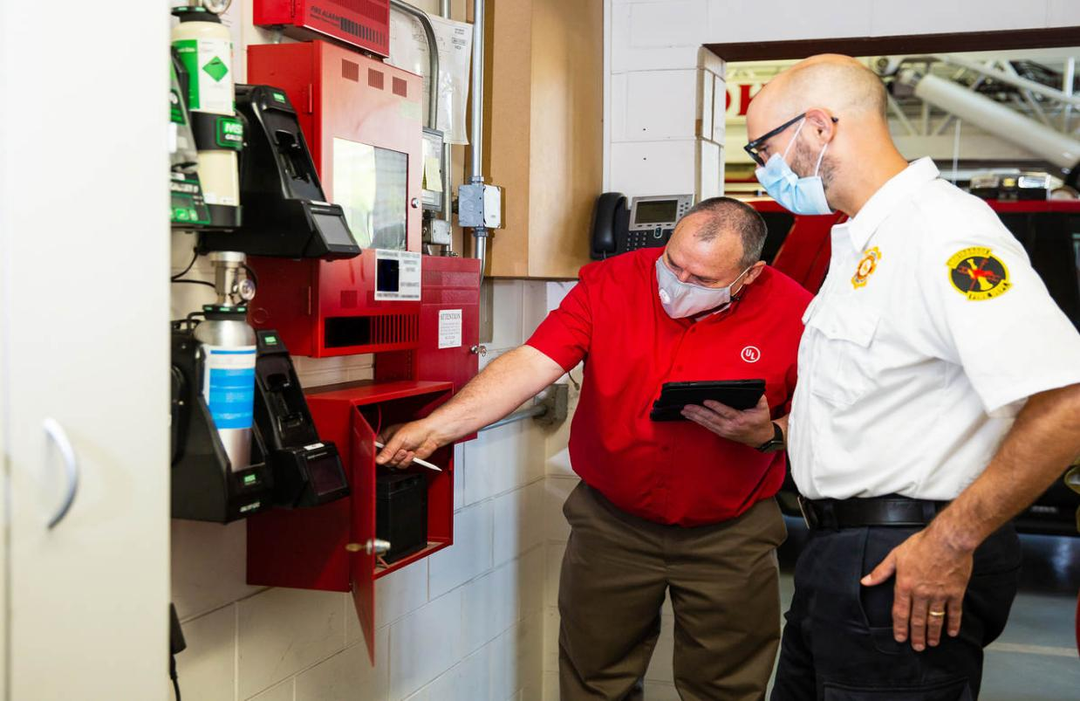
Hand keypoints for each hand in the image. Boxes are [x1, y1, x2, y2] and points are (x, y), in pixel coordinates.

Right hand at [375, 420, 441, 467]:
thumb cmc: (416, 430)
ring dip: (401, 459)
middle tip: (400, 451)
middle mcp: (391, 446)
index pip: (375, 448)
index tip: (379, 457)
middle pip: (384, 459)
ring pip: (393, 464)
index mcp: (386, 437)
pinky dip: (407, 461)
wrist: (432, 435)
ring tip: (407, 451)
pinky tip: (412, 454)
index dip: (376, 454)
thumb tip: (378, 460)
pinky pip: (402, 465)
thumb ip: (388, 450)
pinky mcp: (406, 459)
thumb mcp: (399, 439)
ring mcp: (399, 453)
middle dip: (393, 457)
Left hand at [680, 394, 774, 446]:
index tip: (705, 401)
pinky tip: (691, 416)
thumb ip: (758, 397)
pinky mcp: (721, 434)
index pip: (725, 412)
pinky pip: (708, 427)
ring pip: (707, 423)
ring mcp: (725, 431)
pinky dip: (699, 421)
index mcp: (740, 420)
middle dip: (698, 411)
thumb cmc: (761, 420)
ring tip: (685, 410)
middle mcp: (730, 427)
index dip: (715, 406)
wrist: (761, 438)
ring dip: (695, 417)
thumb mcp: (763, 407)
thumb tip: (750, 389)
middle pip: (712, 418)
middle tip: (688, 406)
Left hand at [861, 529, 973, 650]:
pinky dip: (953, 623)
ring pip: (934, 619)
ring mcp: (939, 595)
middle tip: (917, 647)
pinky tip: (951, 632)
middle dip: (916, 635)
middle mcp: (921, 594)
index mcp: (905, 585)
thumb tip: (865, 581)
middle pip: (917, 620)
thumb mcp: (896, 555)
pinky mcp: (955, 593)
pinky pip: (954, 612)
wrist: (948, 540)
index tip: (900, 638)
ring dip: (933, 633)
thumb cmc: (921, 544)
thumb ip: (881, 571)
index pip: (900, 611)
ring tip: (932, 644)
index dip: (899, 627)